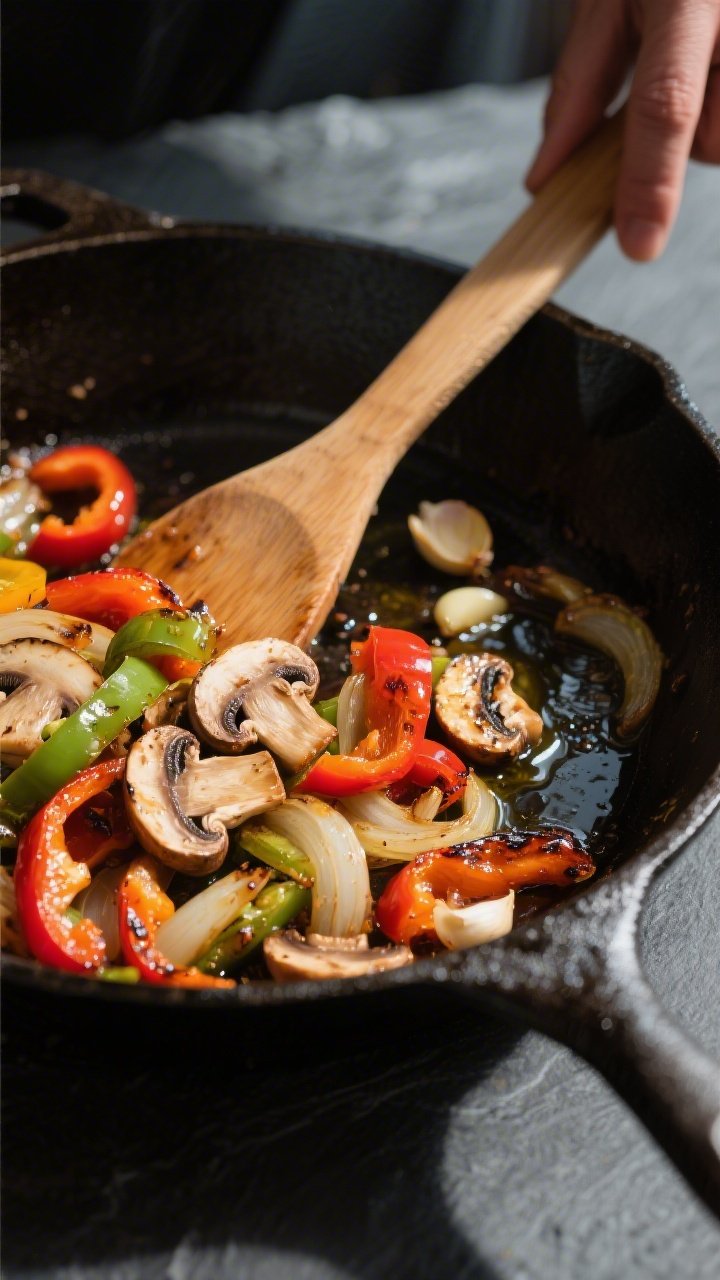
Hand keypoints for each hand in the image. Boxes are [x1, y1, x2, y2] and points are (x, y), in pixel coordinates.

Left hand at [526, 0, 719, 259]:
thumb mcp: (605, 2)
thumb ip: (578, 88)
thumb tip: (545, 177)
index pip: (665, 105)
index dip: (650, 183)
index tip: (639, 244)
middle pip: (713, 137)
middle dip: (683, 142)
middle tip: (673, 81)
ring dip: (713, 125)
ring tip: (705, 67)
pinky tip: (719, 77)